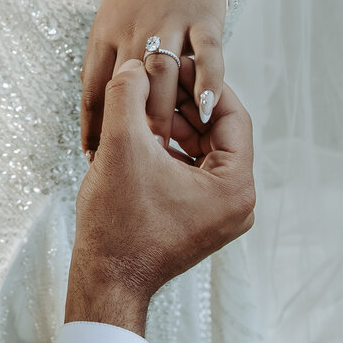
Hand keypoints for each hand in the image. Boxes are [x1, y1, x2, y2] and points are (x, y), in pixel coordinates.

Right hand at [66, 59, 255, 334]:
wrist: (106, 279)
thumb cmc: (117, 223)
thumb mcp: (121, 146)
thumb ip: (128, 94)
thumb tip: (137, 65)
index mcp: (234, 186)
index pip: (231, 115)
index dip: (200, 83)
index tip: (173, 63)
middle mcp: (237, 202)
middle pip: (219, 132)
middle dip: (184, 103)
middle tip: (154, 78)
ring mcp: (219, 213)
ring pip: (204, 149)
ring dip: (175, 124)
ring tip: (142, 105)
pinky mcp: (199, 218)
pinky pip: (193, 170)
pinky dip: (170, 148)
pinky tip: (141, 135)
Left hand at [80, 0, 226, 153]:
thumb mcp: (112, 20)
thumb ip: (109, 60)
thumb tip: (102, 109)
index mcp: (106, 33)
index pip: (93, 87)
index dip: (92, 125)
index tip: (93, 157)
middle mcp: (134, 30)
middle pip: (126, 88)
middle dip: (126, 128)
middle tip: (131, 164)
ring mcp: (170, 24)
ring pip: (163, 76)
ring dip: (163, 114)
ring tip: (167, 149)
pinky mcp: (205, 19)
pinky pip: (207, 56)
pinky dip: (208, 83)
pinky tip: (207, 111)